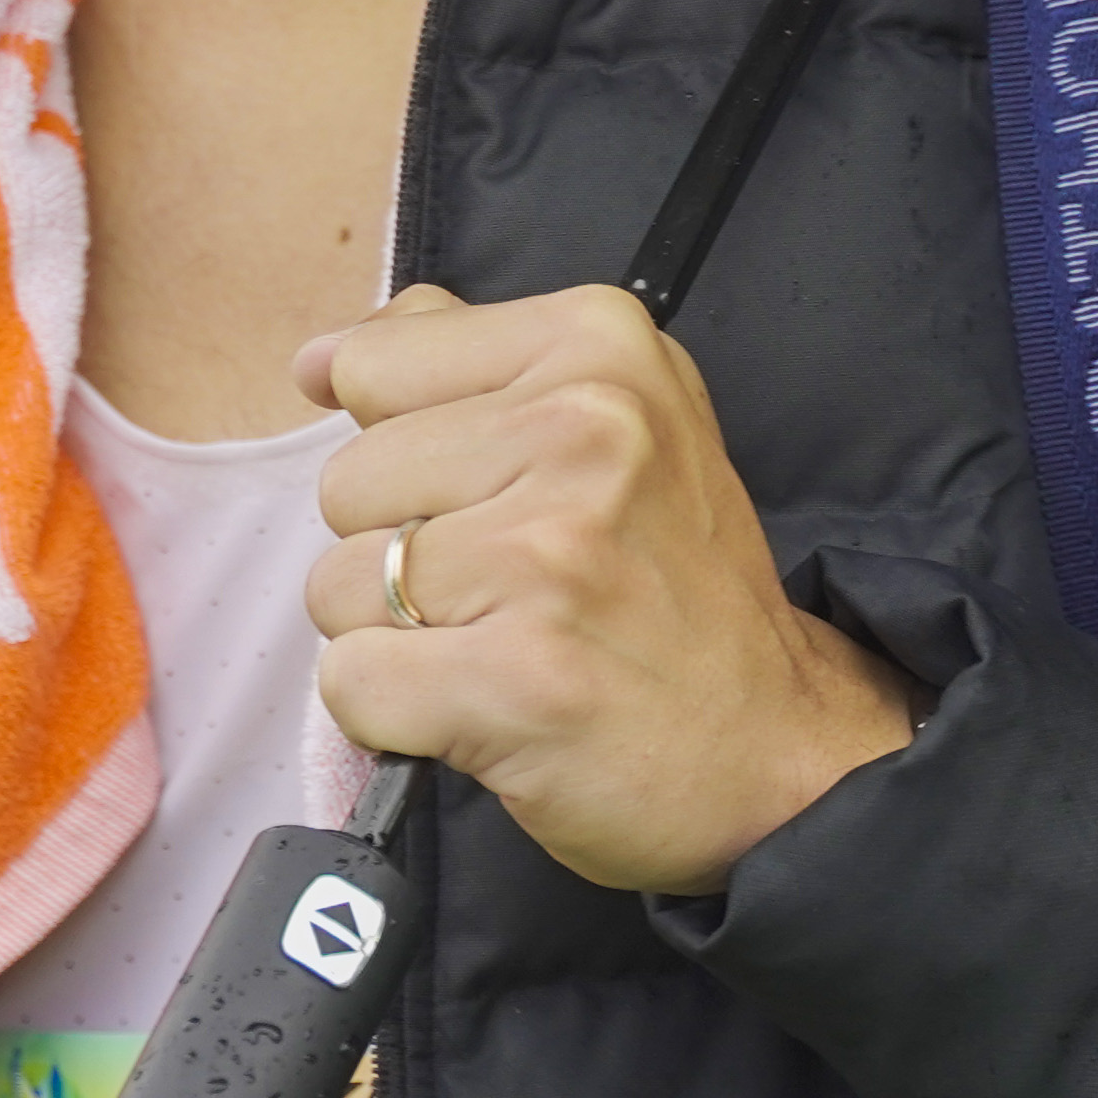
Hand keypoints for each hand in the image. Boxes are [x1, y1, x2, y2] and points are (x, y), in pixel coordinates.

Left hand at [299, 283, 923, 895]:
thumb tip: (317, 358)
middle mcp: (581, 431)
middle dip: (402, 551)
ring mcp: (548, 557)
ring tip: (502, 647)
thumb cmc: (674, 589)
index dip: (408, 451)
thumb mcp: (611, 418)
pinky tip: (483, 709)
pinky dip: (396, 716)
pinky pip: (352, 682)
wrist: (780, 751)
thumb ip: (461, 363)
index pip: (372, 365)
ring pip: (340, 585)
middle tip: (513, 591)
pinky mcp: (517, 677)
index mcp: (597, 346)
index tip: (494, 499)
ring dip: (399, 638)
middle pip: (348, 483)